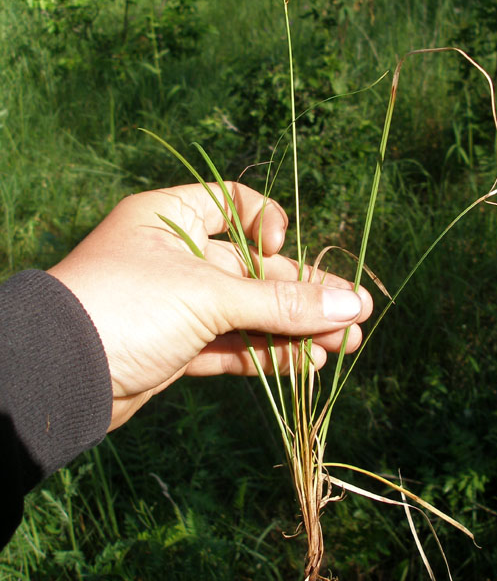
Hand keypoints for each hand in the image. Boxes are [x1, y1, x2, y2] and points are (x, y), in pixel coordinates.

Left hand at [48, 183, 372, 430]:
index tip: (281, 250)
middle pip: (254, 269)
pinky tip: (305, 366)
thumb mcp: (208, 296)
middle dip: (303, 294)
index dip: (268, 225)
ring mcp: (176, 303)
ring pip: (247, 312)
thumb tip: (351, 306)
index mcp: (172, 218)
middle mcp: (175, 256)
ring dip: (293, 329)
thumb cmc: (128, 306)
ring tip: (343, 347)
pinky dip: (265, 355)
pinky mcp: (176, 347)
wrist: (59, 376)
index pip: (235, 203)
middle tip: (353, 317)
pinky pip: (231, 345)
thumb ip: (281, 303)